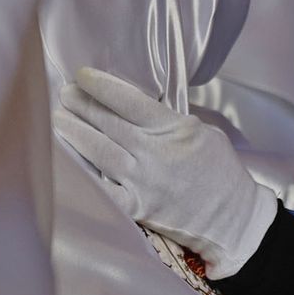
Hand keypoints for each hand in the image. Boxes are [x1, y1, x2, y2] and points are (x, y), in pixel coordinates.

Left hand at [56, 67, 278, 279]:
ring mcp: (144, 182)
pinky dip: (82, 173)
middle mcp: (154, 153)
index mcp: (174, 129)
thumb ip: (169, 121)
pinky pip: (102, 188)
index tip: (82, 76)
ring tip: (58, 119)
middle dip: (81, 104)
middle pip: (107, 122)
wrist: (235, 219)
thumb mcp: (202, 133)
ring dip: (74, 133)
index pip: (129, 101)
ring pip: (98, 151)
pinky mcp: (137, 208)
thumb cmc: (222, 173)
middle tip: (63, 93)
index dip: (101, 86)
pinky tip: (66, 161)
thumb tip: (134, 109)